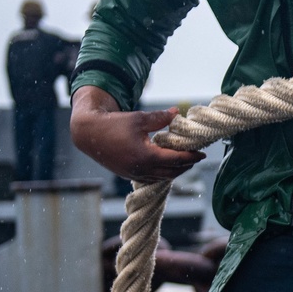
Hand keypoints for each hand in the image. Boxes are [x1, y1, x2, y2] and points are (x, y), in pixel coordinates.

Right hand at [70, 86, 204, 181]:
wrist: (89, 134)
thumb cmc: (114, 123)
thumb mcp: (139, 118)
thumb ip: (160, 118)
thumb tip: (177, 113)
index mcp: (146, 156)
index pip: (176, 160)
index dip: (192, 157)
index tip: (203, 153)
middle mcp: (141, 170)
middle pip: (172, 172)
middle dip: (186, 164)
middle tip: (196, 155)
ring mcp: (134, 175)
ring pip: (163, 178)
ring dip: (175, 170)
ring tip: (185, 160)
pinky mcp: (129, 175)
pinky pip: (152, 178)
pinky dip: (163, 173)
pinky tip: (167, 164)